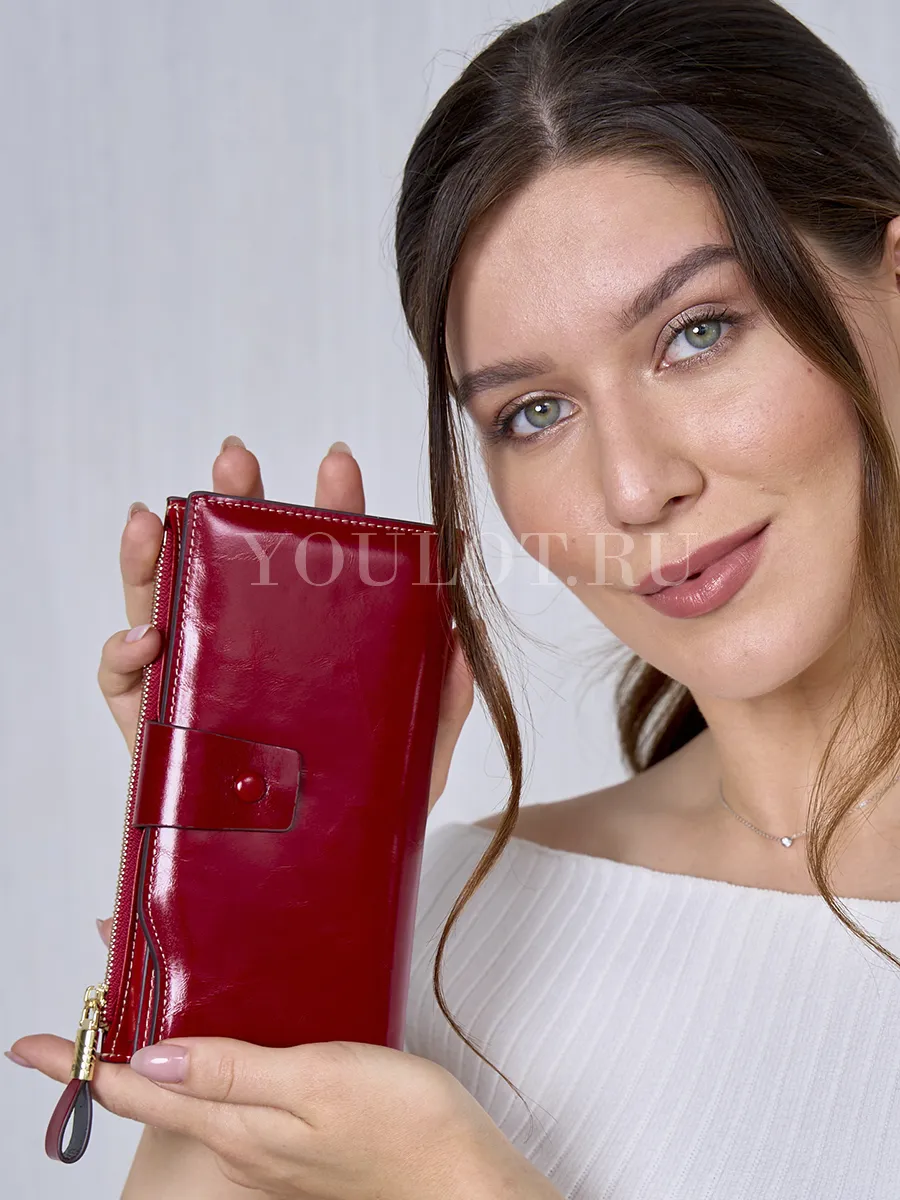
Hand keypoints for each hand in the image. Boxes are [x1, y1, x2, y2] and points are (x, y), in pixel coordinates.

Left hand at [7, 1034, 561, 1198]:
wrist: (462, 1178)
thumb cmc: (403, 1129)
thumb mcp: (316, 1083)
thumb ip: (233, 1071)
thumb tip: (153, 1056)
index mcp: (237, 1126)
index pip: (136, 1091)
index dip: (79, 1064)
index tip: (31, 1044)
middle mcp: (241, 1143)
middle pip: (155, 1091)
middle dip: (113, 1049)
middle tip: (91, 1001)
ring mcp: (268, 1147)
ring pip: (189, 1094)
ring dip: (155, 1053)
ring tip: (138, 1014)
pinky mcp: (297, 1141)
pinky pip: (229, 1101)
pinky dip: (202, 1067)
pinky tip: (218, 1045)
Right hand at [101, 434, 473, 788]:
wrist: (295, 885)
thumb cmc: (352, 816)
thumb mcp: (415, 759)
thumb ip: (442, 701)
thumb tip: (461, 635)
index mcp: (306, 649)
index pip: (317, 569)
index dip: (327, 513)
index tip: (338, 465)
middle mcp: (246, 655)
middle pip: (231, 566)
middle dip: (230, 505)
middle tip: (235, 460)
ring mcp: (195, 686)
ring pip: (164, 604)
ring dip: (155, 552)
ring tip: (157, 517)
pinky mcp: (153, 732)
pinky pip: (124, 683)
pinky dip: (122, 652)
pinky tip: (148, 636)